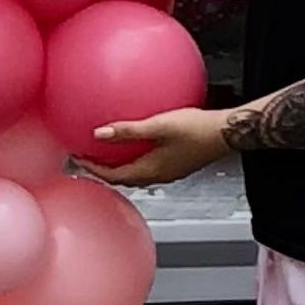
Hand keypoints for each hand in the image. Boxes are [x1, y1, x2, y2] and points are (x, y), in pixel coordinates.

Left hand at [79, 107, 232, 188]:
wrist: (228, 133)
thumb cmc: (197, 129)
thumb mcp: (158, 126)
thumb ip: (128, 130)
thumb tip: (99, 133)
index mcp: (151, 171)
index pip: (113, 177)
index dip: (92, 170)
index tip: (76, 158)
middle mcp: (158, 175)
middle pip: (123, 178)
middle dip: (103, 171)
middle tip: (87, 158)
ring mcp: (169, 171)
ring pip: (136, 174)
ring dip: (118, 166)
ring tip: (106, 153)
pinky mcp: (177, 164)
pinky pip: (148, 166)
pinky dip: (134, 159)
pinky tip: (136, 143)